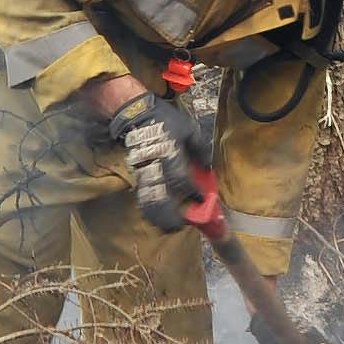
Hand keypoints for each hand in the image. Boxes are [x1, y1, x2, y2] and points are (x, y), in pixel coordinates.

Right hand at [110, 96, 215, 230]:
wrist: (137, 116)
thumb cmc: (166, 122)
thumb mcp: (189, 129)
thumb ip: (199, 150)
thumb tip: (207, 168)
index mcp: (169, 154)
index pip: (181, 180)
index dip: (192, 192)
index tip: (202, 199)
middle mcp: (155, 168)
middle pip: (162, 199)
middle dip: (174, 215)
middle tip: (185, 223)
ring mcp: (144, 175)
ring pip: (150, 203)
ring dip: (161, 218)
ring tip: (173, 227)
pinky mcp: (138, 178)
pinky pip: (144, 199)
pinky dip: (152, 212)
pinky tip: (160, 220)